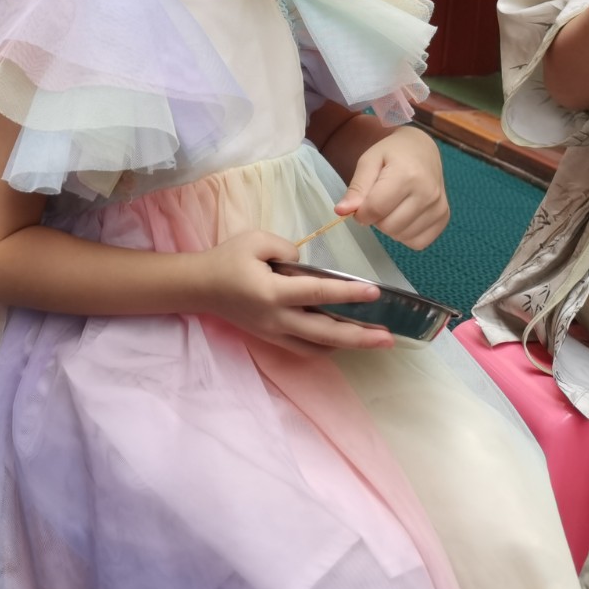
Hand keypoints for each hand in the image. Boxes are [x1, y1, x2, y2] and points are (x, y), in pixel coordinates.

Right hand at [193, 231, 393, 355]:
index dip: (348, 293)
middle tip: (389, 337)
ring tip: (374, 340)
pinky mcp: (272, 338)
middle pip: (326, 333)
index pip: (318, 293)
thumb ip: (286, 250)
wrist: (199, 287)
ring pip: (318, 346)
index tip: (375, 292)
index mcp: (272, 292)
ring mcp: (274, 333)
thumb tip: (307, 267)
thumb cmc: (227, 259)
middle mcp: (277, 318)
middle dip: (360, 336)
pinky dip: (328, 346)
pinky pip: (305, 348)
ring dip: (348, 345)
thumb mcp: (254, 240)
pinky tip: (343, 340)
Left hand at [333, 126, 448, 249]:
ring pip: (401, 236)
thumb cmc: (391, 154)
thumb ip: (356, 188)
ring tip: (393, 205)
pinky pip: (418, 242)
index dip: (360, 212)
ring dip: (390, 226)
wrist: (422, 149)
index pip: (375, 209)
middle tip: (378, 201)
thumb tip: (341, 212)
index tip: (359, 203)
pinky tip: (404, 216)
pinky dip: (405, 234)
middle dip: (376, 218)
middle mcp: (428, 193)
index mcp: (407, 175)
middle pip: (388, 226)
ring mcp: (439, 207)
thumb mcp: (368, 162)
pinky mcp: (444, 218)